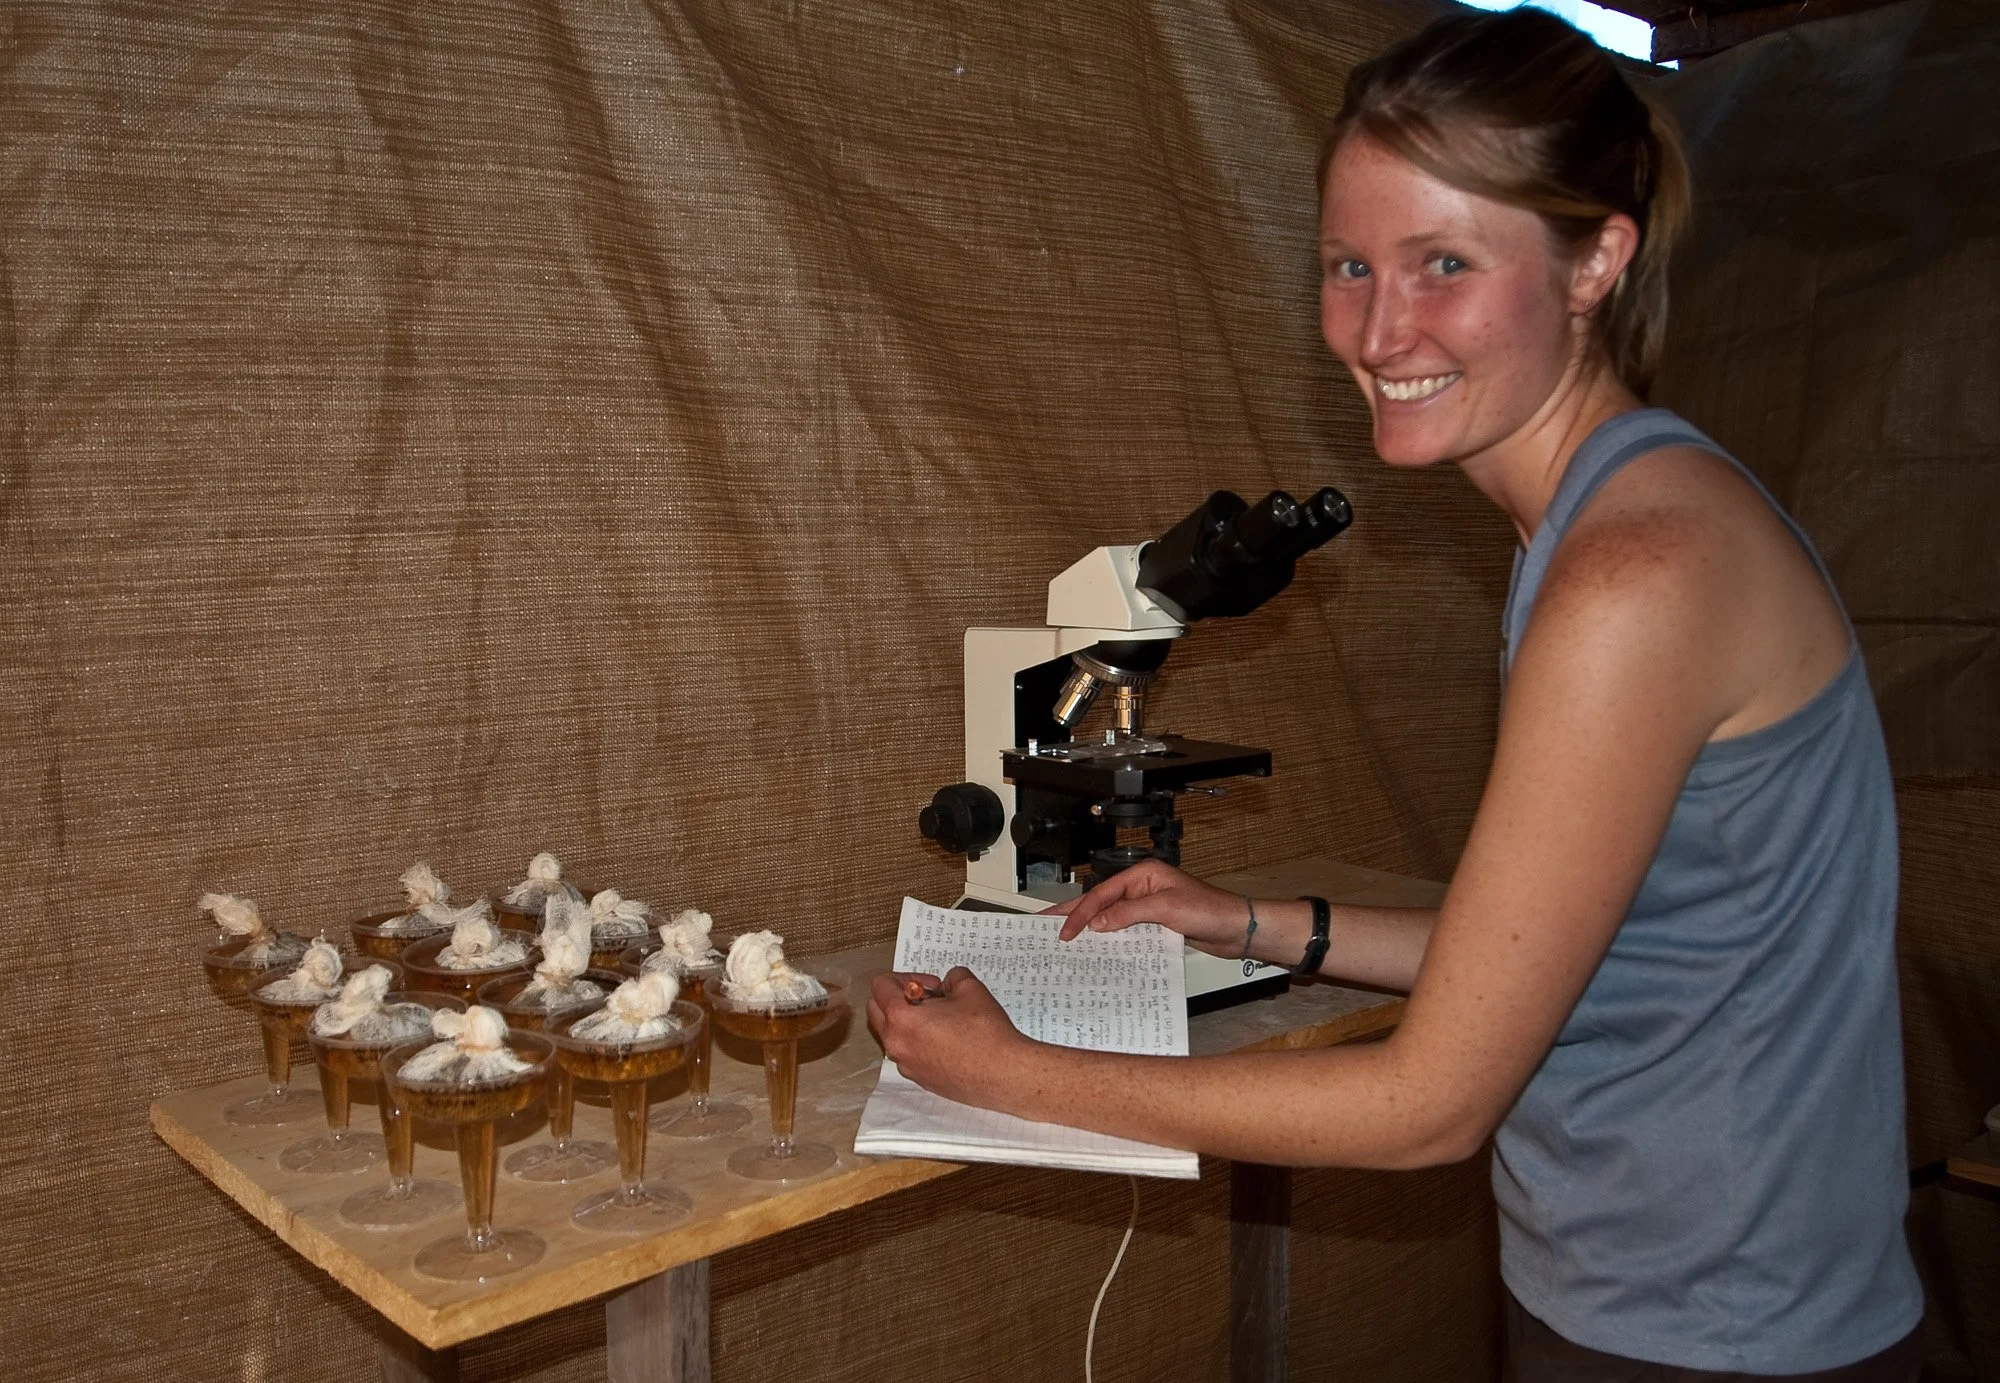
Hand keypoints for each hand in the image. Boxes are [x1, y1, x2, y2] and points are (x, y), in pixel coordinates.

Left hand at [866, 966, 1031, 1106]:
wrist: (1003, 1074)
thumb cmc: (985, 1031)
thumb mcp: (969, 988)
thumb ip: (952, 978)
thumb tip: (947, 984)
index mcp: (900, 1018)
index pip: (880, 986)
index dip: (904, 977)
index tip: (929, 985)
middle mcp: (896, 1044)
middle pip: (875, 1010)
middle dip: (896, 998)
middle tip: (927, 998)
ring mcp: (906, 1065)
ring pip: (890, 1035)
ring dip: (906, 1021)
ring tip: (939, 1019)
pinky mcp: (920, 1080)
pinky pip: (907, 1054)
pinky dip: (917, 1042)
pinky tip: (947, 1041)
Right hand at [1044, 859, 1253, 957]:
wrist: (1236, 929)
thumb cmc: (1210, 910)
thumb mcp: (1167, 908)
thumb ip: (1130, 913)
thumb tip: (1098, 923)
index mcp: (1143, 875)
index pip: (1103, 893)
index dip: (1081, 912)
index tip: (1064, 930)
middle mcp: (1143, 888)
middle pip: (1102, 901)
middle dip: (1075, 914)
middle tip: (1048, 925)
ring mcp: (1149, 906)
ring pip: (1112, 917)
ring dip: (1091, 928)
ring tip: (1066, 938)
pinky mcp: (1157, 924)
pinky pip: (1127, 930)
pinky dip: (1112, 939)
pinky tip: (1099, 949)